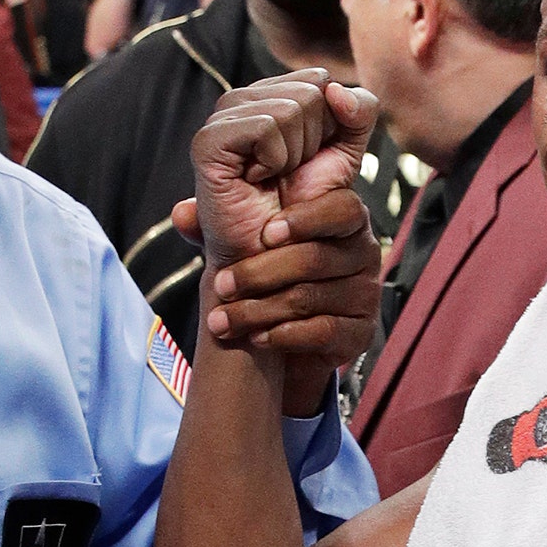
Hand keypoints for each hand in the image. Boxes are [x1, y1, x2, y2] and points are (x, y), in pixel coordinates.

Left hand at [175, 187, 378, 414]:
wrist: (295, 333)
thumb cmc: (275, 275)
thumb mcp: (249, 244)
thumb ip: (220, 224)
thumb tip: (182, 213)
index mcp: (344, 220)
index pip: (342, 208)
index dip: (307, 218)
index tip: (266, 233)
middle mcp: (363, 253)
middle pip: (315, 258)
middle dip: (259, 273)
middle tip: (220, 286)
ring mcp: (365, 295)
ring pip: (308, 298)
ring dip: (258, 310)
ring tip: (222, 320)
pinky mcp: (361, 332)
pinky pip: (322, 331)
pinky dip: (283, 335)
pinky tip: (256, 337)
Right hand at [189, 69, 377, 272]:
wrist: (278, 254)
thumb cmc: (305, 205)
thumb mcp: (346, 151)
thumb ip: (359, 111)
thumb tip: (336, 89)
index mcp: (270, 94)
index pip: (322, 80)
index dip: (330, 124)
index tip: (307, 156)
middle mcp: (243, 99)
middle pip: (312, 91)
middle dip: (314, 139)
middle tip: (286, 171)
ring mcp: (222, 117)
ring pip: (292, 108)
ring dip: (294, 154)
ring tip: (271, 177)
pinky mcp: (209, 140)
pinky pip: (266, 127)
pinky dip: (274, 160)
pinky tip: (255, 178)